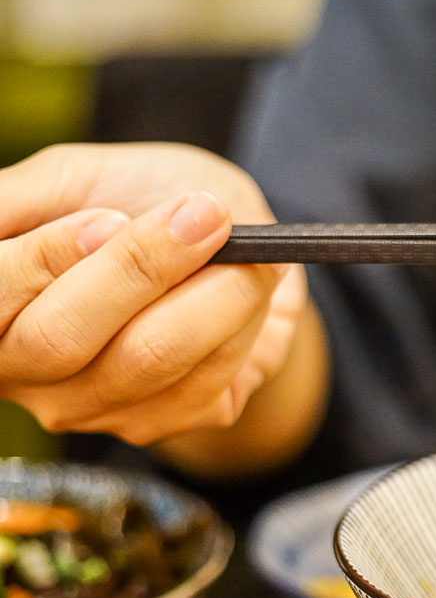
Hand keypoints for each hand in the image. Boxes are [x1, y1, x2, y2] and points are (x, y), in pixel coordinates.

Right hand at [0, 144, 317, 455]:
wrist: (232, 243)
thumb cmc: (142, 199)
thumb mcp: (77, 176)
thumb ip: (22, 195)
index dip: (45, 259)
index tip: (111, 220)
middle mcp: (23, 367)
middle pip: (58, 341)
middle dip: (139, 270)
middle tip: (203, 218)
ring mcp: (88, 406)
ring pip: (144, 361)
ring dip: (211, 294)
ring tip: (244, 251)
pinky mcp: (159, 421)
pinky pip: (204, 379)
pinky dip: (240, 321)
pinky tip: (250, 288)